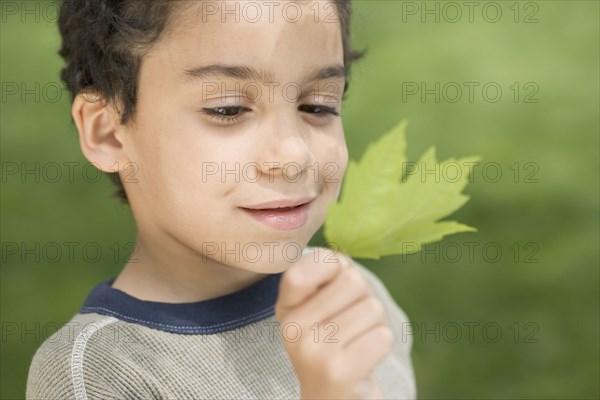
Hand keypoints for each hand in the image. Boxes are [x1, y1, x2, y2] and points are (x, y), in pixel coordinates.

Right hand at [274, 247, 392, 398]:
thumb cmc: (334, 346)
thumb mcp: (317, 310)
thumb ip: (327, 277)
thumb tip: (341, 261)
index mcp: (286, 306)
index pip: (318, 261)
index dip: (338, 266)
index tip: (335, 288)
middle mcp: (292, 327)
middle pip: (354, 281)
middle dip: (364, 299)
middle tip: (352, 325)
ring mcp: (313, 350)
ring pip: (372, 308)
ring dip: (375, 325)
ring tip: (358, 343)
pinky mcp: (338, 371)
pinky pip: (382, 336)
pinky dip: (382, 345)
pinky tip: (364, 359)